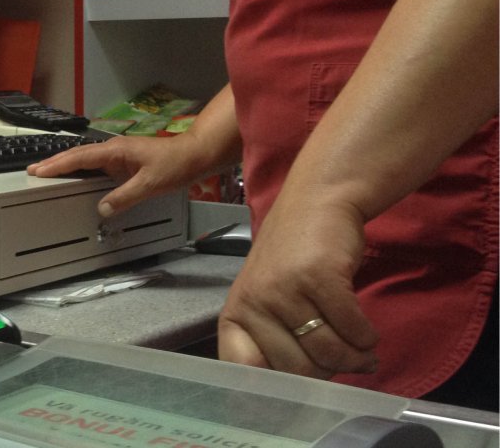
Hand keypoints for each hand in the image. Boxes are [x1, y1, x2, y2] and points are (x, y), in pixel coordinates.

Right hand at [26, 134, 212, 216]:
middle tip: (33, 171)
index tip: (39, 170)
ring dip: (66, 165)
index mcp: (115, 150)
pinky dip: (81, 169)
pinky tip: (77, 176)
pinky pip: (96, 164)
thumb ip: (125, 197)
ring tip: (48, 173)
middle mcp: (114, 149)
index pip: (79, 157)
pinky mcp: (124, 161)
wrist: (195, 154)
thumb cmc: (175, 164)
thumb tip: (103, 209)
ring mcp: (118, 154)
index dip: (58, 165)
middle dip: (54, 163)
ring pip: (85, 158)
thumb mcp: (150, 184)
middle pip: (77, 155)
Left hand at [217, 198, 378, 378]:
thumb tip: (297, 395)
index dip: (274, 389)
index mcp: (235, 315)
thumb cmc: (291, 257)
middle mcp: (254, 303)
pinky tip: (366, 330)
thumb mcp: (267, 300)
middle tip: (344, 362)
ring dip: (354, 357)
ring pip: (330, 353)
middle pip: (298, 370)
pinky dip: (366, 337)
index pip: (244, 371)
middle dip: (329, 372)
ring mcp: (284, 289)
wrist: (316, 203)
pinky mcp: (319, 277)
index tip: (299, 397)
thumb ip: (273, 340)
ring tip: (361, 350)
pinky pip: (353, 330)